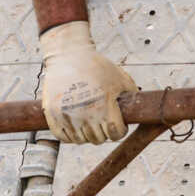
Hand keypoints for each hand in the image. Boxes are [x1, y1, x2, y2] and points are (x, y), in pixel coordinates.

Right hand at [37, 21, 134, 143]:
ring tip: (90, 120)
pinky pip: (64, 137)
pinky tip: (76, 124)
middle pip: (99, 139)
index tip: (117, 123)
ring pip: (81, 140)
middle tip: (103, 119)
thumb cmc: (96, 66)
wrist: (68, 55)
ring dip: (87, 133)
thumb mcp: (120, 78)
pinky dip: (71, 134)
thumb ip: (132, 97)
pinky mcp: (52, 115)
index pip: (115, 134)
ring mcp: (67, 116)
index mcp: (104, 106)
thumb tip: (142, 111)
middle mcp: (85, 114)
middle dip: (104, 131)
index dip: (119, 130)